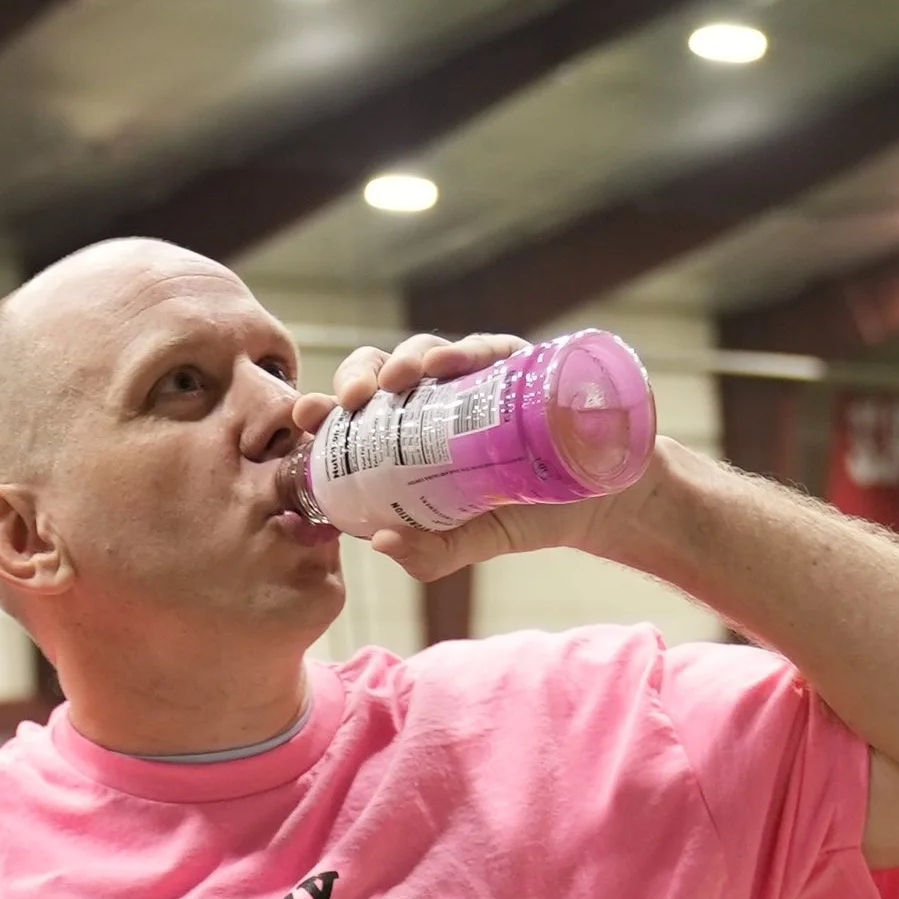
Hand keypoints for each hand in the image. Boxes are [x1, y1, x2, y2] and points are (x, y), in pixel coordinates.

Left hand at [296, 328, 669, 582]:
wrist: (598, 503)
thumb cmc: (523, 514)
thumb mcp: (470, 543)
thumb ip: (428, 552)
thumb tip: (379, 543)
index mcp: (409, 437)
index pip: (356, 417)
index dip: (325, 413)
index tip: (301, 420)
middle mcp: (435, 401)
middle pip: (379, 375)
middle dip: (353, 381)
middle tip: (343, 405)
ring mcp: (474, 378)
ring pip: (421, 353)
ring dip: (398, 362)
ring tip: (390, 384)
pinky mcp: (516, 363)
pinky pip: (481, 347)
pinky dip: (457, 349)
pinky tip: (439, 363)